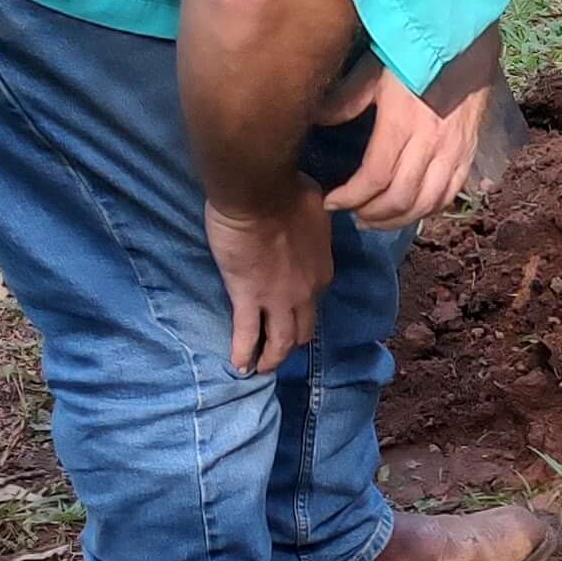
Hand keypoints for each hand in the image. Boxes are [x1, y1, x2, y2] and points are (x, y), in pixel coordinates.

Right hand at [206, 187, 335, 374]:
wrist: (258, 192)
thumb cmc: (286, 191)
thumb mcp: (315, 206)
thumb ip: (313, 222)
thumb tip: (311, 214)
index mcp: (322, 271)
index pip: (316, 298)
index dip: (304, 306)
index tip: (293, 309)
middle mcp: (307, 293)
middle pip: (303, 329)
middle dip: (293, 342)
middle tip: (280, 349)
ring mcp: (278, 300)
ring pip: (281, 342)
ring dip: (272, 358)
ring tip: (261, 369)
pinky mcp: (248, 298)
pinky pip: (247, 335)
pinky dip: (244, 354)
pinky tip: (239, 367)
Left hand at [322, 60, 495, 227]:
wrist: (464, 40)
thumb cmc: (414, 50)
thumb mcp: (375, 69)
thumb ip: (348, 99)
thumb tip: (319, 120)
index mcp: (403, 122)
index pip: (375, 177)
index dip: (350, 197)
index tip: (330, 202)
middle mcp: (432, 143)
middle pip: (401, 198)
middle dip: (371, 214)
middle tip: (351, 215)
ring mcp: (455, 151)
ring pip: (427, 204)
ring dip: (399, 220)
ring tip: (376, 219)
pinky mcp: (469, 153)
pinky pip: (449, 195)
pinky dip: (428, 211)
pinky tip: (409, 211)